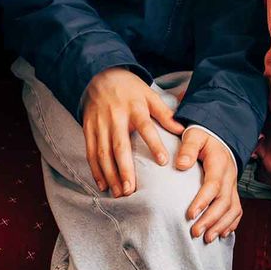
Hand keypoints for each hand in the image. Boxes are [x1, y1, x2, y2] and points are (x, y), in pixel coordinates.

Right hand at [81, 67, 181, 196]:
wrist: (100, 76)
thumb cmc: (130, 89)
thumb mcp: (150, 95)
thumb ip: (164, 113)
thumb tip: (182, 130)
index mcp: (134, 107)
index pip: (145, 126)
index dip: (154, 143)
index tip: (163, 161)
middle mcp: (115, 116)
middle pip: (119, 145)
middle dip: (124, 169)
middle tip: (131, 190)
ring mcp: (99, 123)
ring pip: (103, 153)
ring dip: (110, 175)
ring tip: (119, 193)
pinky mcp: (88, 128)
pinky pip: (90, 152)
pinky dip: (95, 170)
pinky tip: (103, 185)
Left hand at [177, 129, 241, 242]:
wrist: (219, 135)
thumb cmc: (203, 136)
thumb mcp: (194, 135)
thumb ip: (188, 148)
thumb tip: (181, 165)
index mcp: (219, 163)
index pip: (213, 185)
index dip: (203, 201)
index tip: (190, 215)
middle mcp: (229, 176)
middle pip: (224, 202)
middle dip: (210, 219)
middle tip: (195, 233)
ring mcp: (233, 185)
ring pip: (233, 209)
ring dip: (221, 225)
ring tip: (207, 238)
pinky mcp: (232, 191)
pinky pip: (237, 210)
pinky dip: (232, 224)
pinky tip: (222, 234)